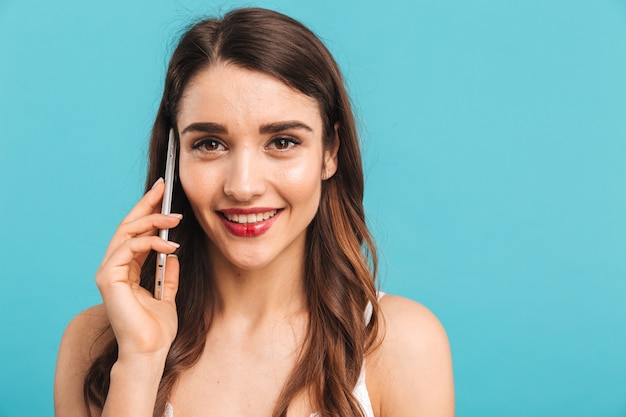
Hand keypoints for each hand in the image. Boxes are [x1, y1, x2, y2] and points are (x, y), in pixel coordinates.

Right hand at [96, 178, 181, 361]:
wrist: (150, 350)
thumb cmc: (157, 328)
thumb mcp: (168, 292)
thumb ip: (168, 272)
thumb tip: (173, 252)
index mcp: (125, 269)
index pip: (135, 233)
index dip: (148, 211)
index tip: (162, 193)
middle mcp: (113, 267)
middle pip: (127, 226)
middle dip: (146, 204)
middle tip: (163, 188)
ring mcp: (108, 271)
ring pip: (127, 233)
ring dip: (153, 221)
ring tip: (176, 218)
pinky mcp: (108, 277)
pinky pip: (129, 248)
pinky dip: (151, 242)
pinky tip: (171, 245)